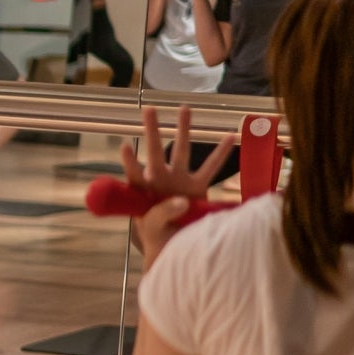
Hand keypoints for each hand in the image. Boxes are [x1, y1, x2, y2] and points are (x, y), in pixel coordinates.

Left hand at [121, 106, 233, 265]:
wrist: (174, 246)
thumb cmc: (156, 237)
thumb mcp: (152, 228)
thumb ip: (161, 214)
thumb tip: (181, 200)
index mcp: (142, 190)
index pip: (133, 173)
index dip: (129, 161)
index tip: (124, 147)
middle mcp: (159, 180)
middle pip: (155, 152)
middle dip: (152, 131)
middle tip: (148, 109)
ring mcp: (179, 181)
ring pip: (181, 151)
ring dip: (183, 130)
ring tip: (184, 108)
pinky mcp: (197, 187)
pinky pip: (211, 167)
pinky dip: (220, 153)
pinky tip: (230, 135)